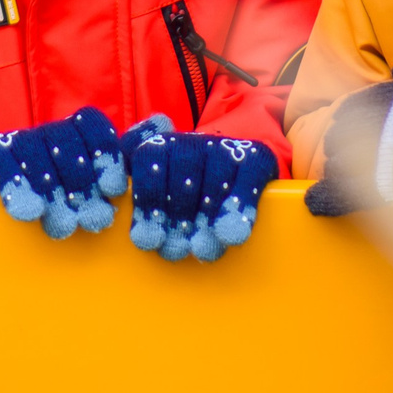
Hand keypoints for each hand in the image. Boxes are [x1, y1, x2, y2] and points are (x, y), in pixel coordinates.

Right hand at [0, 107, 125, 238]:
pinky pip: (1, 163)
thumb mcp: (87, 193)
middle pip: (66, 144)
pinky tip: (27, 213)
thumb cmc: (58, 202)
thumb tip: (141, 170)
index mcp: (74, 133)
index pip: (92, 125)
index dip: (105, 154)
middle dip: (83, 186)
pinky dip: (16, 187)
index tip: (113, 189)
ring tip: (63, 227)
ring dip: (52, 193)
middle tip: (94, 221)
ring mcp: (16, 139)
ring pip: (34, 154)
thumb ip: (109, 182)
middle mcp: (47, 131)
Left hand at [121, 115, 277, 261]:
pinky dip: (240, 208)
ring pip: (216, 180)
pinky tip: (232, 236)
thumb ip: (136, 199)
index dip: (147, 200)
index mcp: (160, 145)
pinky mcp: (256, 156)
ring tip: (201, 250)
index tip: (145, 238)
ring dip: (207, 219)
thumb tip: (141, 236)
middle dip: (176, 217)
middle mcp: (192, 141)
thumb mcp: (150, 189)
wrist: (231, 178)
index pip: (148, 161)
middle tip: (173, 252)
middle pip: (182, 173)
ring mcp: (225, 147)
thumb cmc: (181, 196)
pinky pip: (248, 178)